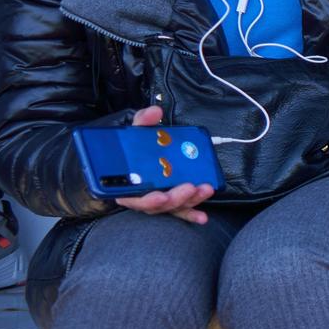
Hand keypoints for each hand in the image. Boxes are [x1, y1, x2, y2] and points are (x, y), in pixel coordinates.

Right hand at [113, 107, 215, 222]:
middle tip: (190, 187)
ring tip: (203, 190)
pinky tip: (203, 217)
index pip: (132, 197)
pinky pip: (180, 211)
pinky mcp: (169, 203)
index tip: (160, 196)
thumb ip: (141, 122)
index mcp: (125, 184)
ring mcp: (156, 200)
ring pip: (171, 206)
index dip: (146, 200)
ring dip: (189, 200)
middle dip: (175, 198)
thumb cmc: (131, 149)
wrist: (130, 158)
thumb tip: (155, 112)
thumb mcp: (133, 132)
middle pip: (156, 204)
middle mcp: (140, 196)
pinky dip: (191, 214)